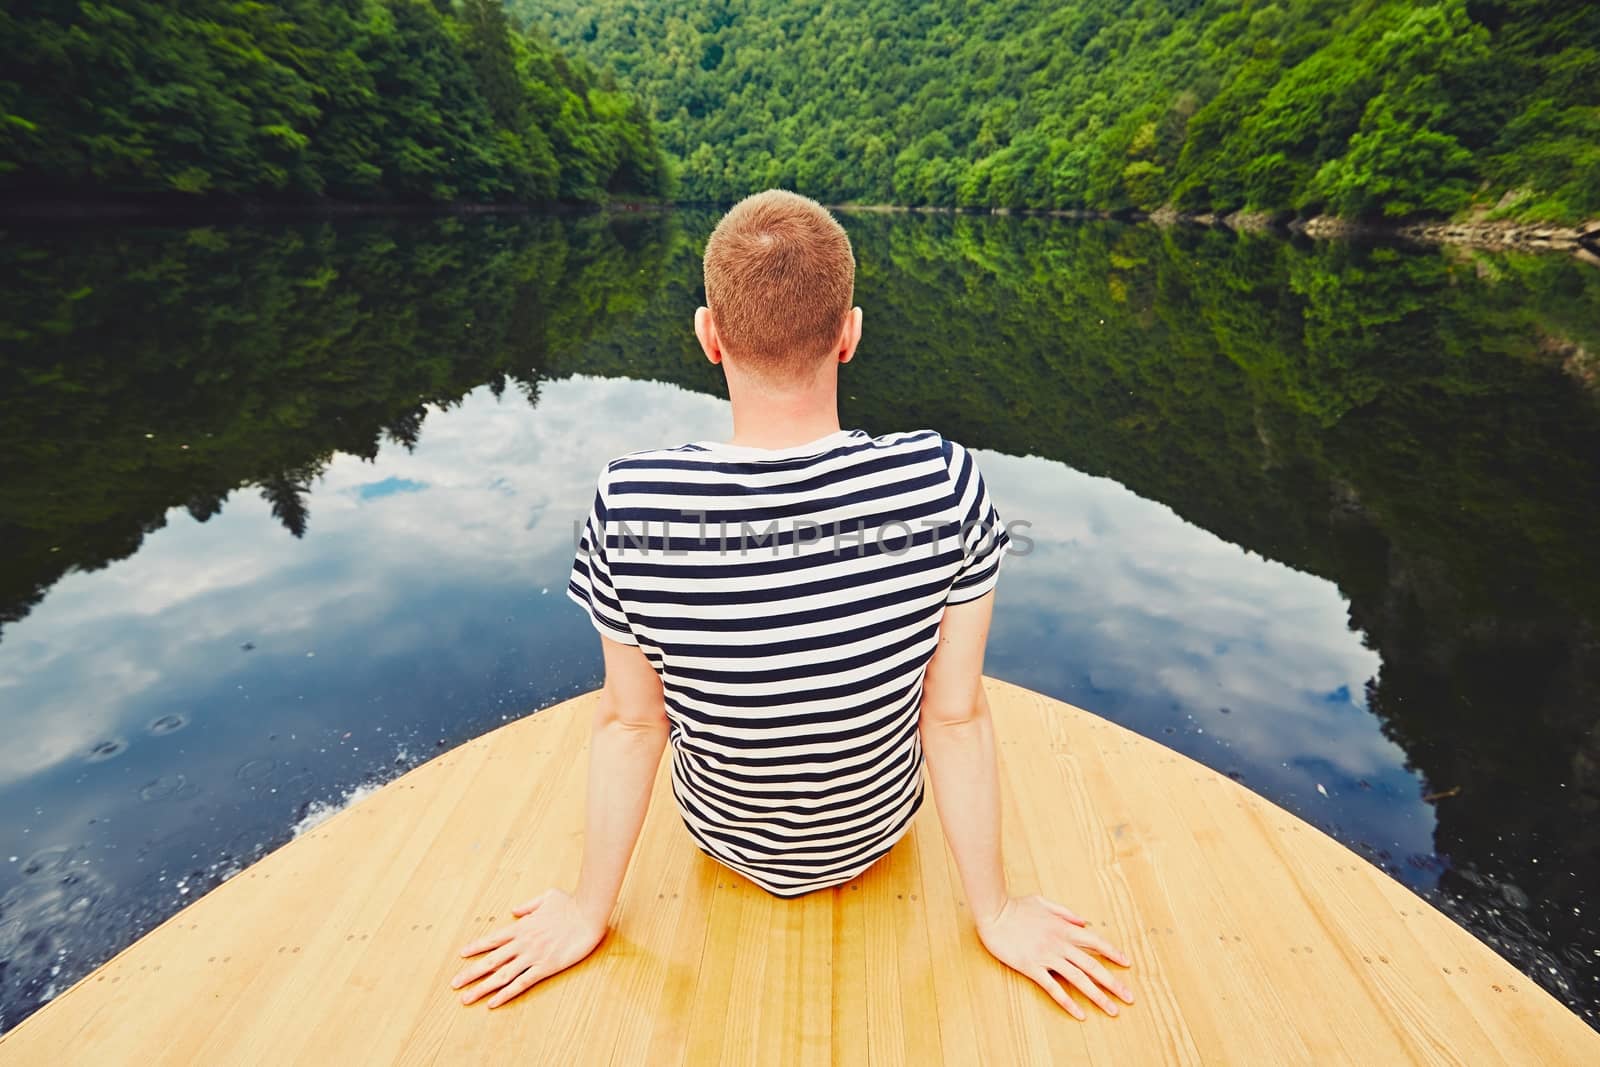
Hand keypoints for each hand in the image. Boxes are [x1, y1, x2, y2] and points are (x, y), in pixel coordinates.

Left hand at [450, 888, 606, 1007]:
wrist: (589, 913)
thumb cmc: (571, 903)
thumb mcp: (547, 897)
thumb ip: (528, 905)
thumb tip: (514, 911)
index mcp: (522, 926)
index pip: (493, 939)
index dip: (476, 947)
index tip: (462, 955)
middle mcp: (523, 942)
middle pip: (491, 960)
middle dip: (471, 973)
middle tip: (454, 984)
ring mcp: (533, 956)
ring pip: (502, 975)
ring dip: (482, 988)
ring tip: (466, 998)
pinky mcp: (546, 967)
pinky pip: (522, 983)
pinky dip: (506, 994)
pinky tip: (493, 1003)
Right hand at [975, 894, 1134, 1019]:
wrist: (994, 912)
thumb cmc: (1016, 906)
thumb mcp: (1043, 902)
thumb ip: (1064, 912)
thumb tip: (1083, 921)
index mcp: (1064, 928)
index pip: (1096, 942)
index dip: (1113, 953)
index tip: (1127, 963)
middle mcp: (1060, 944)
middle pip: (1092, 966)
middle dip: (1113, 983)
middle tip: (1129, 998)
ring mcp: (1047, 957)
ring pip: (1078, 979)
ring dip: (1097, 996)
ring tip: (1112, 1010)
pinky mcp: (1032, 967)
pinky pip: (1053, 988)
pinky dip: (1068, 1002)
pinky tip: (1080, 1014)